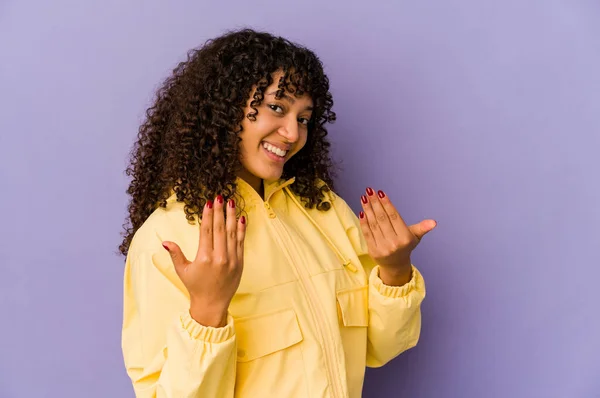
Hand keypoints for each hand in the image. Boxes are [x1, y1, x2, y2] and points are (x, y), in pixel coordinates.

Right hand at [162, 195, 246, 326]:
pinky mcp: (240, 263)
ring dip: (232, 217)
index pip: (207, 231)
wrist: (212, 304)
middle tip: (220, 196)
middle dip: (220, 211)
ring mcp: (231, 260)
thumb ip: (175, 254)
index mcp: (204, 258)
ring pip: (232, 234)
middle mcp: (219, 258)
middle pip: (220, 229)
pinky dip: (241, 230)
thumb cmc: (196, 287)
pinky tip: (241, 218)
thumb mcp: (183, 271)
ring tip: (231, 202)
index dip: (208, 216)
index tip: (208, 202)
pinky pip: (241, 243)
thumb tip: (165, 241)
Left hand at [359, 187, 435, 284]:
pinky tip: (362, 211)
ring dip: (368, 210)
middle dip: (375, 203)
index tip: (380, 192)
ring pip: (374, 225)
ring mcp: (382, 247)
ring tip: (364, 198)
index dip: (387, 204)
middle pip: (383, 219)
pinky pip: (367, 233)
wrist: (395, 265)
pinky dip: (364, 222)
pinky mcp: (373, 251)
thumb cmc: (405, 246)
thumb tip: (434, 222)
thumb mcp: (415, 237)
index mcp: (405, 238)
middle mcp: (394, 243)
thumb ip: (422, 228)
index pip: (394, 217)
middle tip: (369, 191)